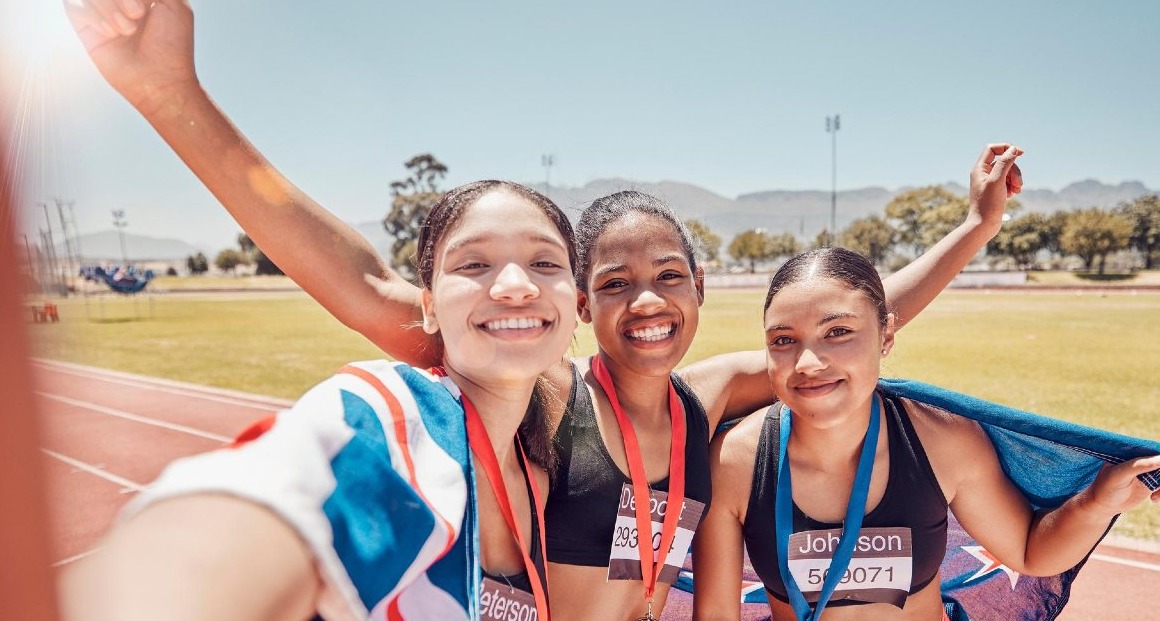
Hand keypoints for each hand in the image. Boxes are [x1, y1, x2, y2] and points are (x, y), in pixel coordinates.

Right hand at [63, 0, 197, 112]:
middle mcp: (119, 1)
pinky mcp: (85, 29)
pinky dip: (94, 17)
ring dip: (109, 8)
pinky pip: (75, 6)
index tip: (145, 6)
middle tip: (138, 14)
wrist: (161, 80)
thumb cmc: (172, 45)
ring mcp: (101, 12)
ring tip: (128, 30)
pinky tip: (111, 34)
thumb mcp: (175, 4)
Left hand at [968, 143, 1023, 227]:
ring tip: (1016, 191)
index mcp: (980, 169)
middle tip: (1018, 184)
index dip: (1006, 148)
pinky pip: (1008, 182)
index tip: (1020, 153)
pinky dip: (1013, 187)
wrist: (984, 225)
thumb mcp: (997, 181)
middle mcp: (983, 174)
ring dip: (1015, 180)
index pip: (992, 149)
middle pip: (1004, 162)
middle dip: (1015, 171)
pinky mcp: (995, 191)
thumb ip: (1005, 163)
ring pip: (1008, 173)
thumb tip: (1012, 149)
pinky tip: (1012, 195)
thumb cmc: (988, 204)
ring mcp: (989, 182)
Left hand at [1083, 455, 1159, 517]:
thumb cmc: (1106, 487)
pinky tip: (1153, 500)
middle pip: (1159, 462)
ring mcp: (1146, 472)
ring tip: (1154, 497)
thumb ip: (1139, 465)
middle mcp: (1140, 460)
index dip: (1159, 457)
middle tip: (1157, 487)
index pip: (1151, 449)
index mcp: (1131, 452)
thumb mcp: (1120, 474)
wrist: (1103, 506)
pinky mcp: (1151, 484)